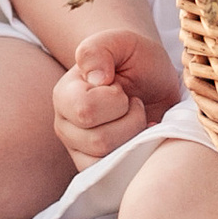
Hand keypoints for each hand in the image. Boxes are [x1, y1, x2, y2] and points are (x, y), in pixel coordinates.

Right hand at [54, 29, 180, 169]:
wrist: (152, 81)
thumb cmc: (136, 61)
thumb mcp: (123, 42)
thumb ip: (101, 49)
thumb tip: (95, 78)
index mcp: (65, 94)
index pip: (86, 110)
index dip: (116, 100)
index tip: (123, 87)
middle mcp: (65, 125)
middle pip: (98, 140)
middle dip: (131, 120)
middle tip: (135, 103)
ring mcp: (79, 150)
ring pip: (107, 160)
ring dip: (134, 136)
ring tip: (137, 118)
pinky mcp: (95, 168)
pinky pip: (111, 176)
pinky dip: (134, 156)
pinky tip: (141, 137)